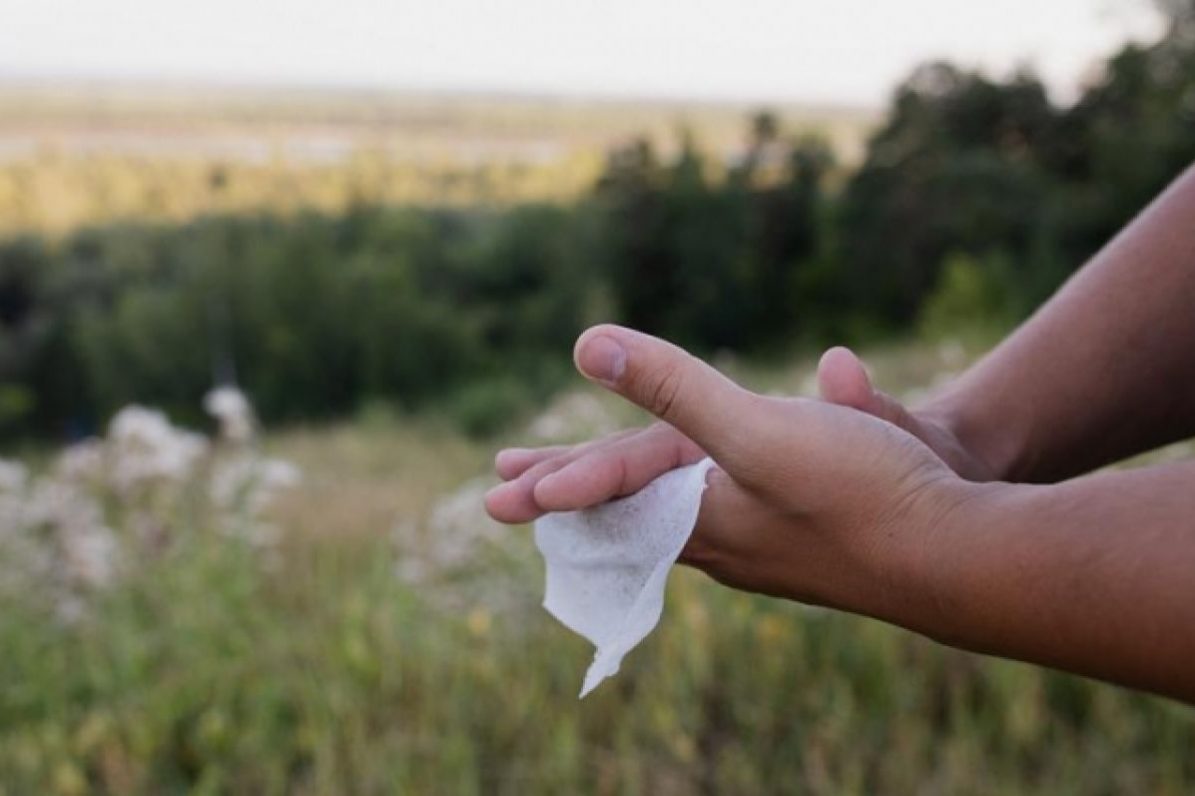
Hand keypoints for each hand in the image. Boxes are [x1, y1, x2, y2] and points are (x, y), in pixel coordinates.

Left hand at [490, 347, 995, 529]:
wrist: (964, 554)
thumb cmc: (862, 492)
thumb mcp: (755, 431)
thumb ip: (673, 388)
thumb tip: (587, 346)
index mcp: (701, 518)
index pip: (611, 496)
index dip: (559, 480)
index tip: (503, 488)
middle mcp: (725, 542)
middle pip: (635, 513)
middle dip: (583, 494)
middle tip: (534, 493)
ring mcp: (769, 545)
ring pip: (682, 516)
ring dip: (637, 496)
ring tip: (615, 492)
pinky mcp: (811, 534)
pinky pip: (730, 518)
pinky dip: (697, 499)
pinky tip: (711, 500)